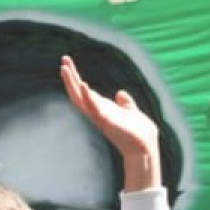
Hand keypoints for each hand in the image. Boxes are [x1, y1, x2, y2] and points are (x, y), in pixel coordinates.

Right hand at [60, 55, 159, 191]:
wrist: (145, 149)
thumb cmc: (139, 134)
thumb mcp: (132, 113)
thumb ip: (126, 104)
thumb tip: (120, 93)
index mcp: (103, 109)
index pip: (84, 92)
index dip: (76, 78)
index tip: (68, 63)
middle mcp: (98, 113)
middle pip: (78, 93)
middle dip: (70, 77)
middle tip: (63, 60)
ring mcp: (101, 118)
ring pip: (81, 99)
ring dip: (72, 84)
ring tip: (65, 69)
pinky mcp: (107, 122)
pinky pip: (94, 109)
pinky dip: (88, 98)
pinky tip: (83, 85)